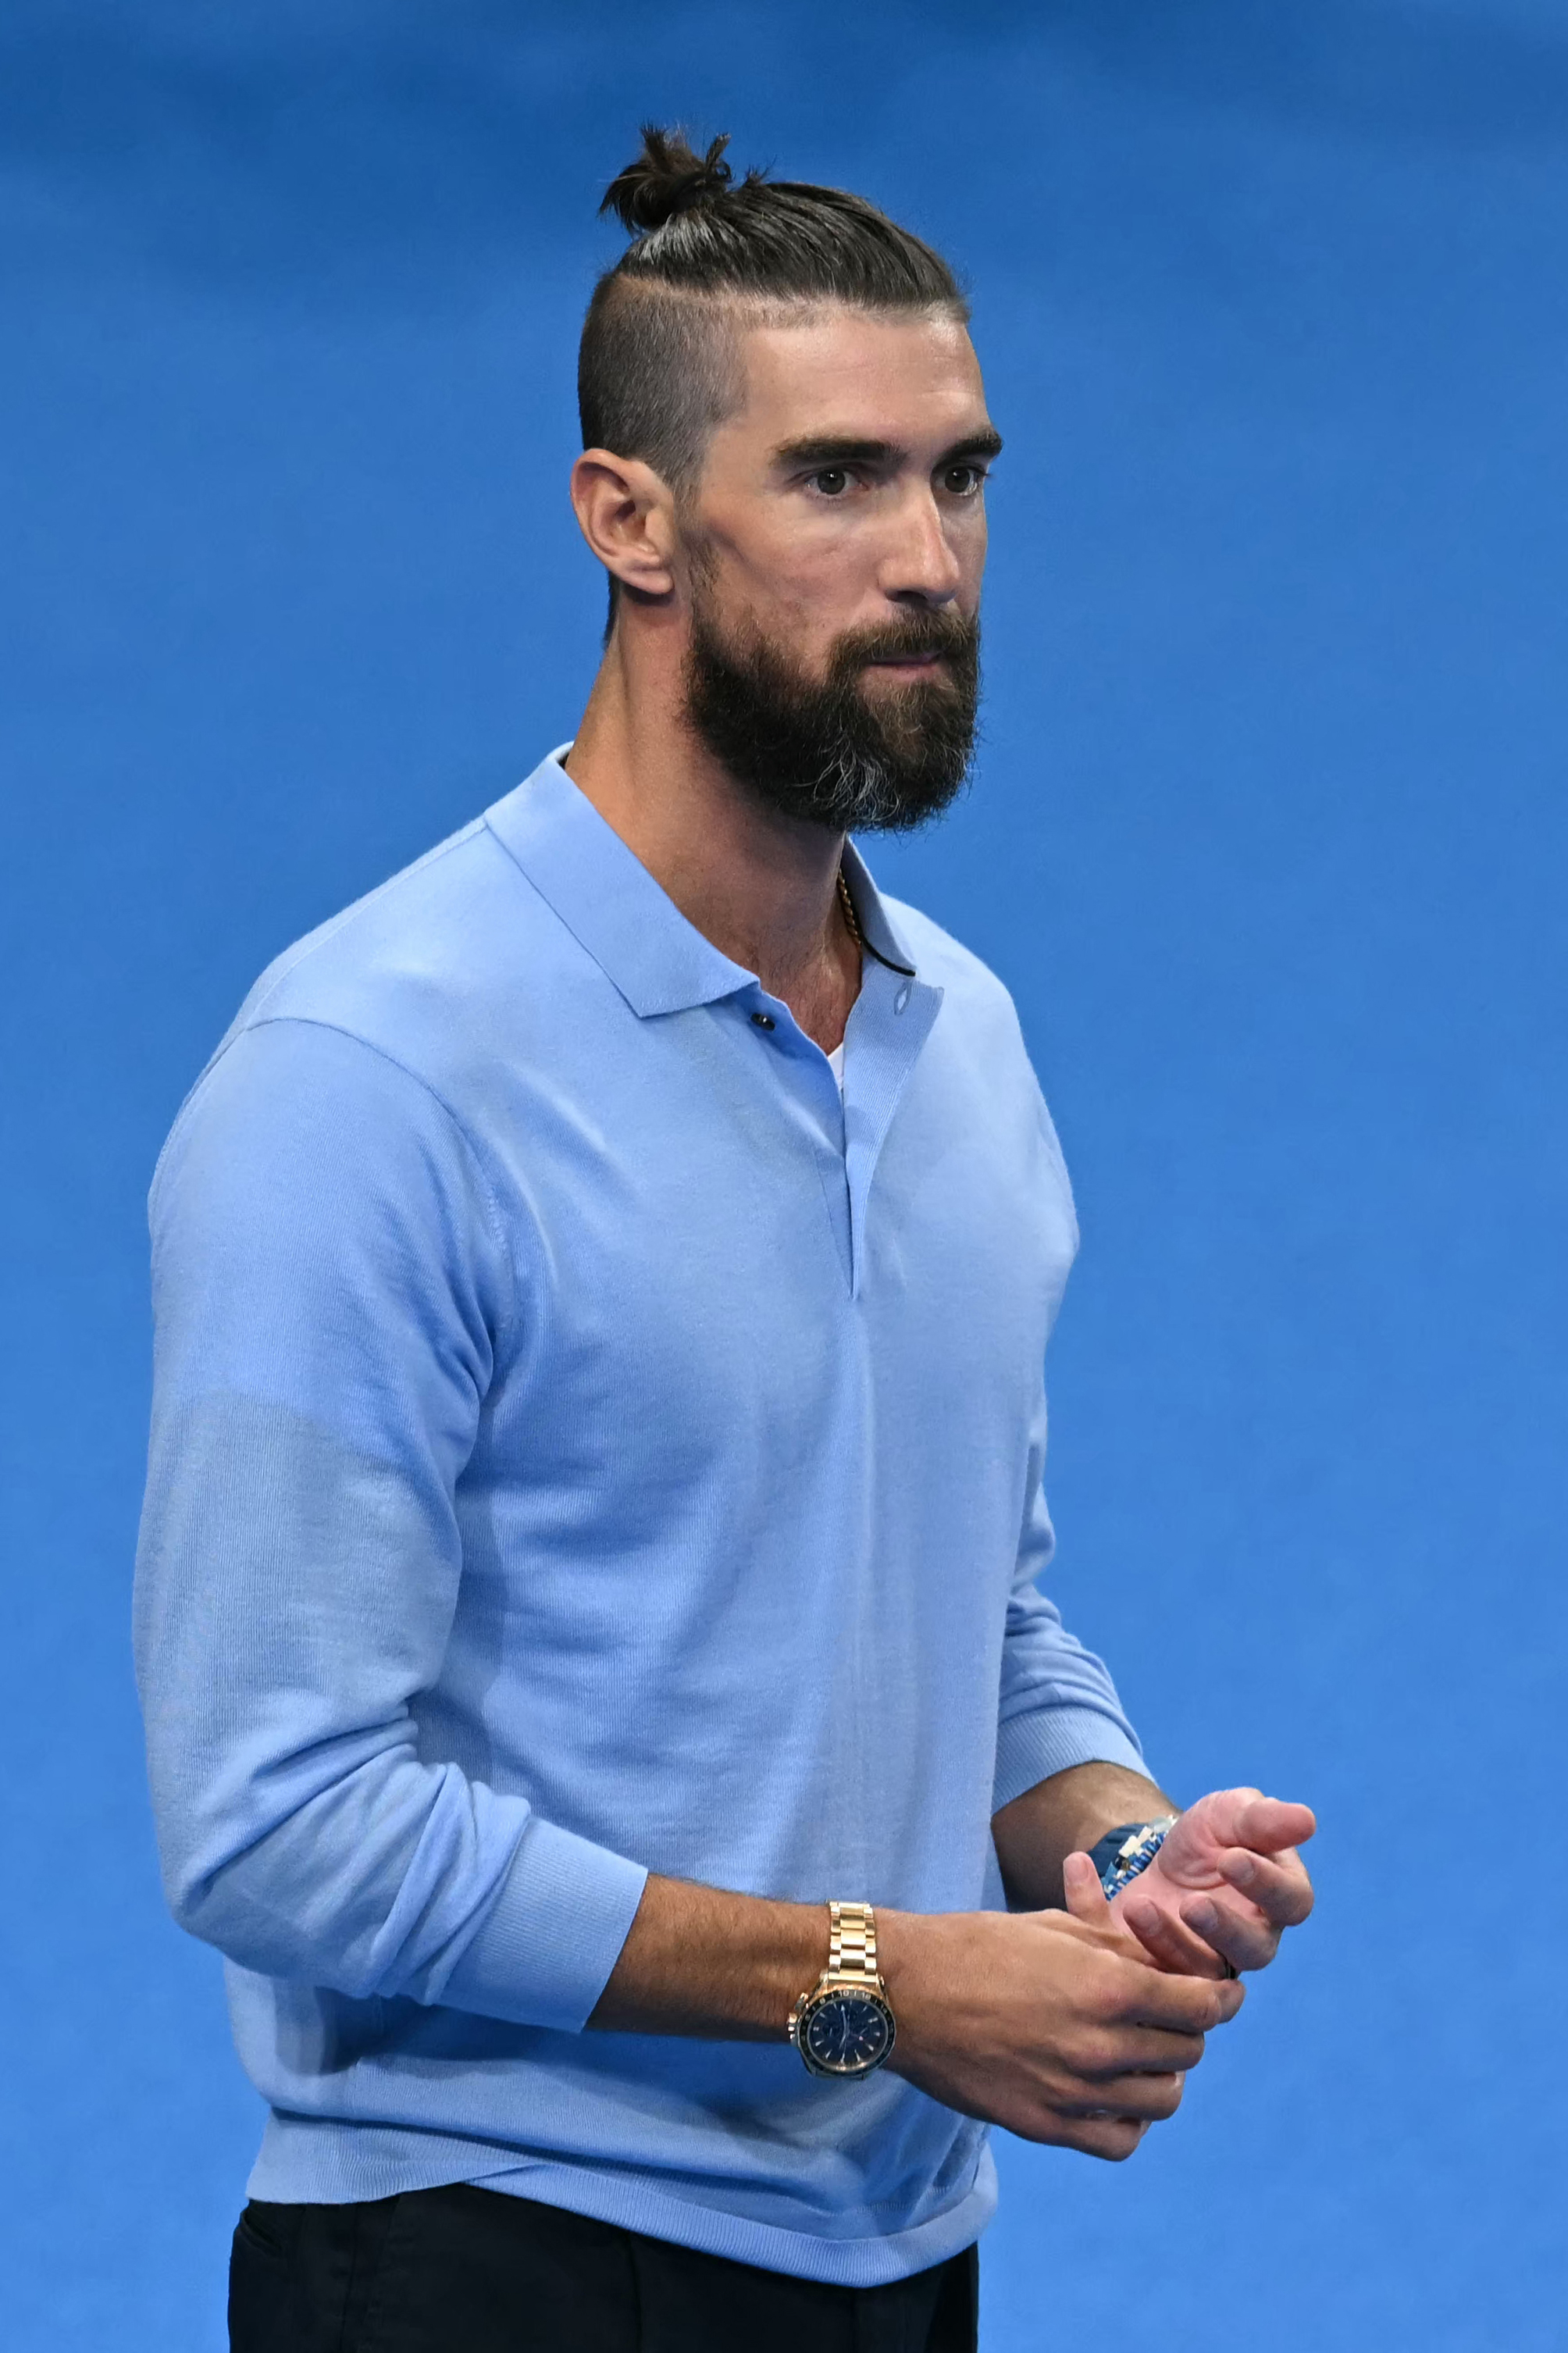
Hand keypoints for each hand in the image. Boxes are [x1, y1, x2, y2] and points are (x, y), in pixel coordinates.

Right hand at [878, 1903, 1242, 2160]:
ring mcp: (1075, 2093)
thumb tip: (1166, 1961)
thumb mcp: (1056, 1928)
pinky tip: (1115, 2095)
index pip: (1203, 2006)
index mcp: (1108, 1987)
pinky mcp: (1046, 2126)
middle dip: (1188, 2030)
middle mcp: (1101, 2047)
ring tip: (1143, 2055)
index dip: (1221, 1998)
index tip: (1222, 1995)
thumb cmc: (979, 1946)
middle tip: (1170, 2016)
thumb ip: (1120, 1947)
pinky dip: (1131, 2122)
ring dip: (1164, 2075)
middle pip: (1189, 2053)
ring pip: (1164, 2100)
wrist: (906, 1993)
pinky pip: (1121, 2141)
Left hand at [1064, 1787, 1314, 1979]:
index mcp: (1280, 1899)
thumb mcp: (1229, 1815)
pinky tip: (1086, 1886)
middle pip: (1254, 1950)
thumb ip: (1262, 1819)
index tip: (1232, 1858)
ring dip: (1169, 1942)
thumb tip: (1306, 1820)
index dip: (1265, 1884)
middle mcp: (1253, 1941)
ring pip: (1201, 1974)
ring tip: (1141, 1907)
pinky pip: (1145, 1974)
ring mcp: (1210, 1966)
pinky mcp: (1164, 1977)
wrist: (1158, 1858)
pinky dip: (1114, 1935)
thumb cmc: (1211, 1836)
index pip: (1292, 1901)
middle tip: (1193, 1905)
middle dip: (1223, 1930)